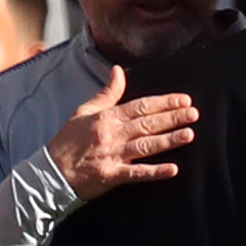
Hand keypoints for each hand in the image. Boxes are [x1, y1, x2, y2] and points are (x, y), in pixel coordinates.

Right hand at [45, 65, 197, 198]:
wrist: (50, 172)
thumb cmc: (68, 141)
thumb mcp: (85, 111)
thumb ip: (107, 93)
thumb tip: (119, 70)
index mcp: (107, 117)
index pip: (140, 106)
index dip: (163, 103)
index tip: (184, 100)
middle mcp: (112, 134)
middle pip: (147, 124)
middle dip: (172, 118)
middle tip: (194, 114)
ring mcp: (112, 155)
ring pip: (145, 145)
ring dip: (168, 140)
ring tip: (189, 134)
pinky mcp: (111, 176)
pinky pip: (136, 173)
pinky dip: (154, 172)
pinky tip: (172, 169)